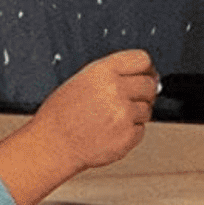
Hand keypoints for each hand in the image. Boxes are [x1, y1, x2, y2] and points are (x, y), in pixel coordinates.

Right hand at [0, 50, 156, 204]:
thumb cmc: (61, 115)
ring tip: (111, 119)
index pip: (142, 60)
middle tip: (127, 101)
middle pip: (149, 84)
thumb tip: (147, 77)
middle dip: (143, 92)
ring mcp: (124, 114)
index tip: (146, 75)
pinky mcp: (128, 135)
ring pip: (147, 109)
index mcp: (103, 72)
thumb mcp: (82, 80)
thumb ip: (113, 74)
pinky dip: (130, 132)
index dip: (146, 69)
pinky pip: (141, 129)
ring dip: (135, 114)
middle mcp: (115, 90)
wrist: (53, 144)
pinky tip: (110, 131)